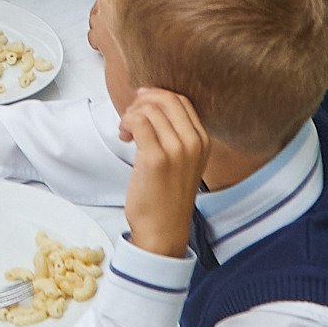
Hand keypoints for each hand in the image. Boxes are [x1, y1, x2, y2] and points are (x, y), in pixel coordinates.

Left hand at [120, 88, 210, 260]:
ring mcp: (177, 150)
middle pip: (166, 99)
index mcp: (203, 141)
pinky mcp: (156, 158)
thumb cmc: (167, 197)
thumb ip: (177, 135)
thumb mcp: (184, 162)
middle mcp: (194, 142)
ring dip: (131, 114)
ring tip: (126, 131)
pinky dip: (126, 122)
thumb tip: (151, 106)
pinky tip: (124, 136)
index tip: (141, 104)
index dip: (157, 97)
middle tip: (131, 117)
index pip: (181, 101)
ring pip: (150, 109)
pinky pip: (138, 121)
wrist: (163, 230)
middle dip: (143, 101)